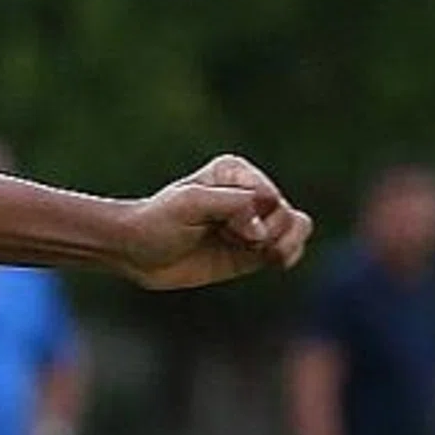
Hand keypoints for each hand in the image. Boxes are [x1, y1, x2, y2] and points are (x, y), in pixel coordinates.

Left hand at [116, 156, 310, 291]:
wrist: (137, 253)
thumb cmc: (157, 222)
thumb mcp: (188, 206)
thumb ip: (230, 206)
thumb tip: (260, 230)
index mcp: (235, 172)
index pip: (268, 197)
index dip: (254, 219)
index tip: (225, 229)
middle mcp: (249, 193)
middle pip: (288, 213)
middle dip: (270, 234)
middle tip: (238, 242)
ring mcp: (253, 222)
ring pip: (298, 228)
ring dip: (285, 245)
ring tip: (260, 255)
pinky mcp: (253, 249)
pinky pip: (291, 249)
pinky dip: (288, 256)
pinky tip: (270, 261)